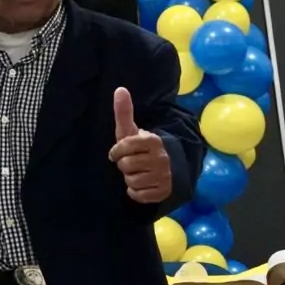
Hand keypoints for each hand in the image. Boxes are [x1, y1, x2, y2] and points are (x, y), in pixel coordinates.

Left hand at [108, 87, 171, 203]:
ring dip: (130, 178)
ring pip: (131, 181)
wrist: (167, 166)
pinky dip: (135, 192)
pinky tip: (142, 184)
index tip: (118, 152)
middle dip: (124, 165)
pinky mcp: (163, 192)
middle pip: (125, 166)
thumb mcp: (131, 130)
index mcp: (152, 141)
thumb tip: (119, 89)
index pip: (124, 147)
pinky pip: (138, 195)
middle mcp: (160, 158)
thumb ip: (124, 112)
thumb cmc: (141, 147)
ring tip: (138, 172)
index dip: (116, 151)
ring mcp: (164, 176)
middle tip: (132, 163)